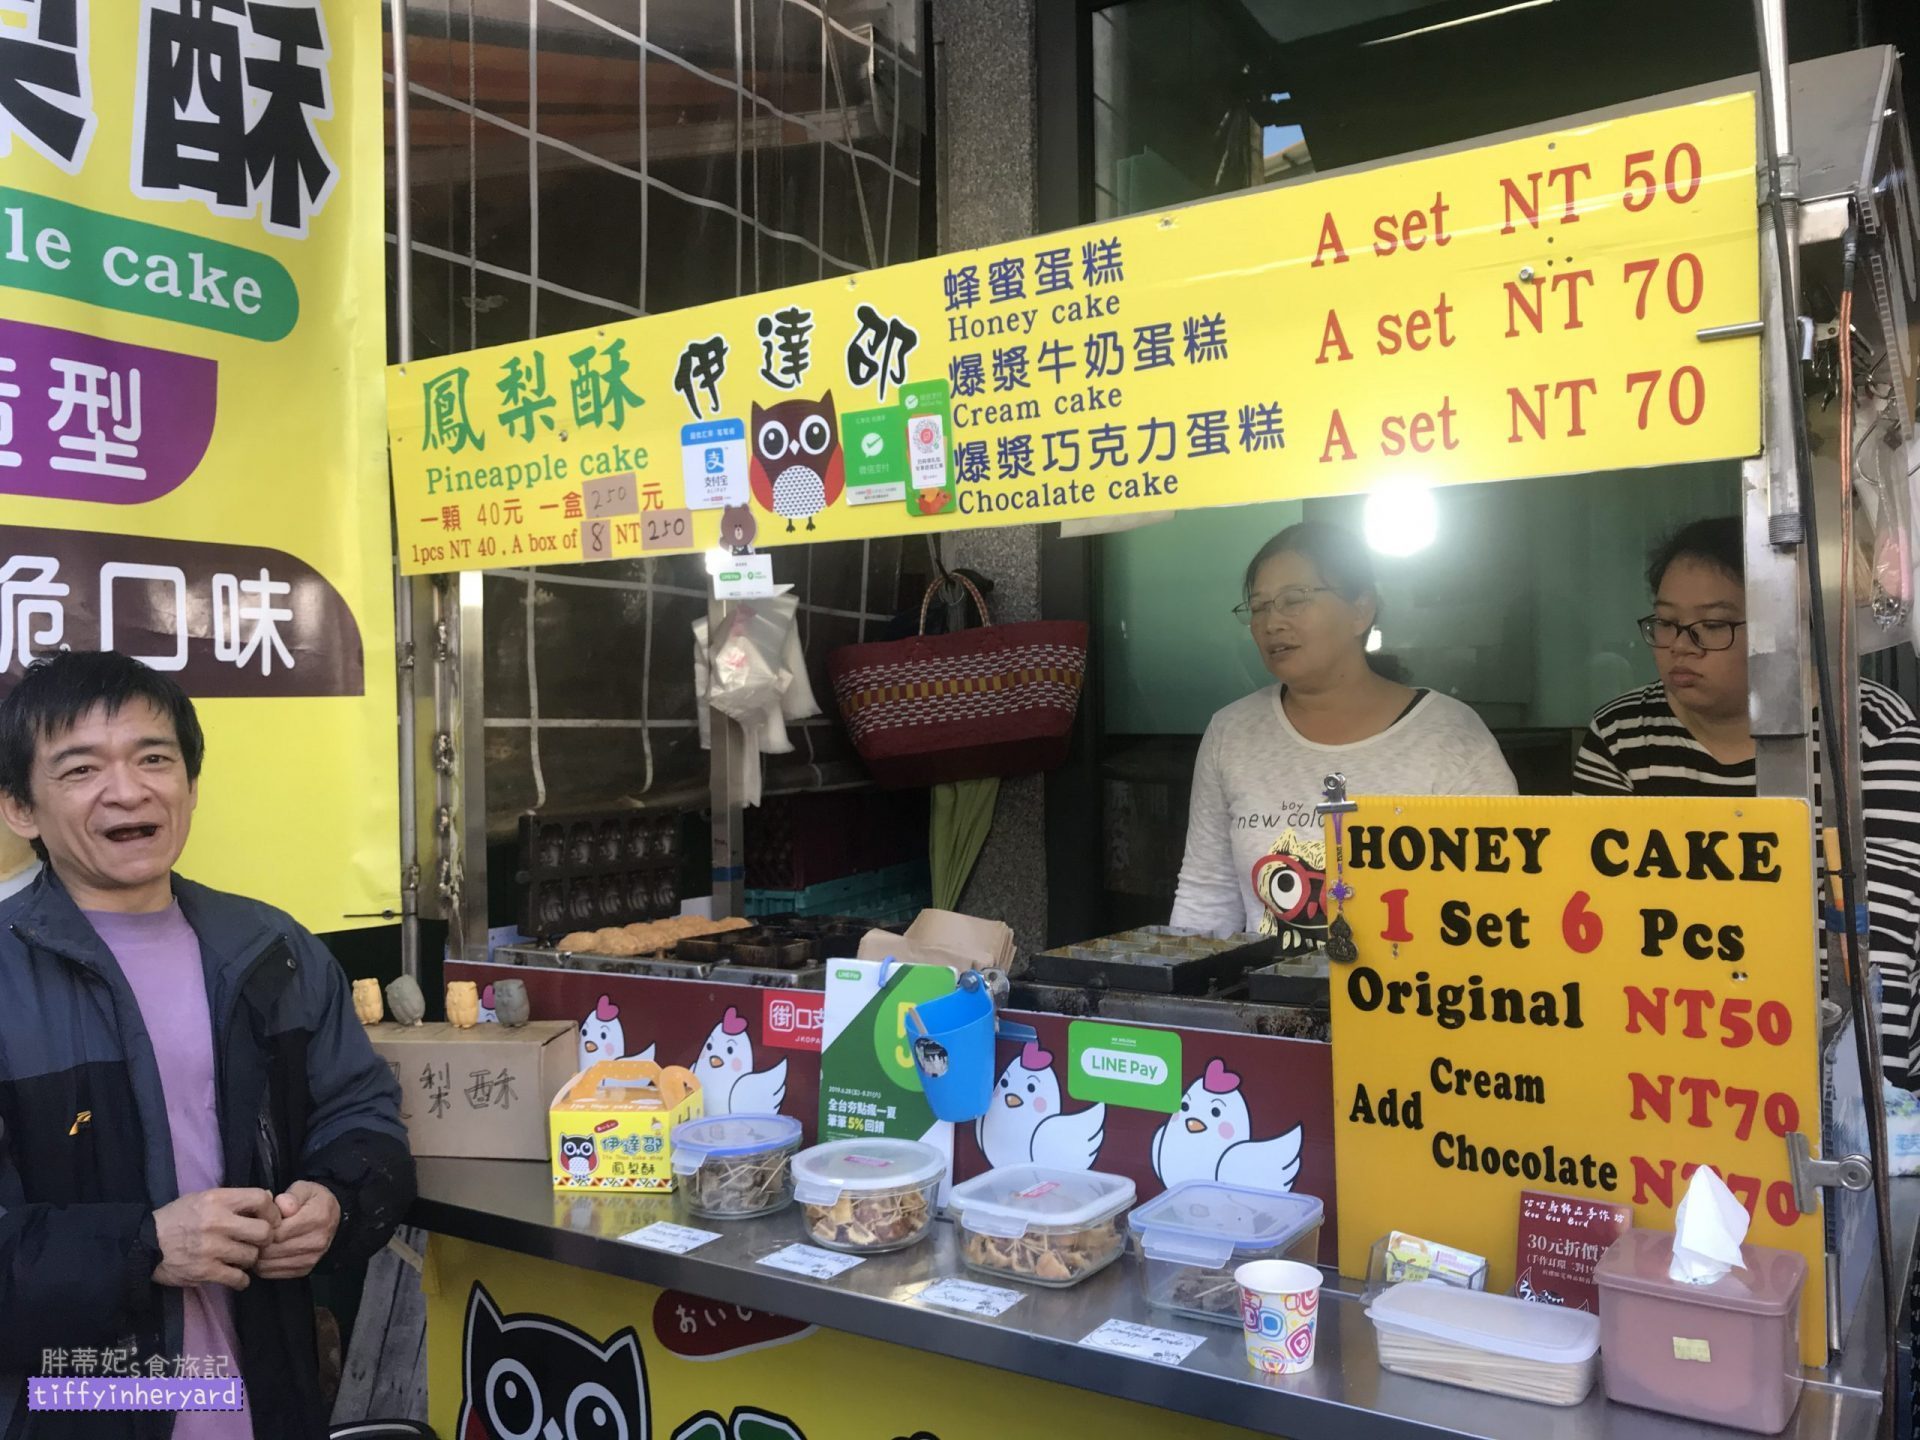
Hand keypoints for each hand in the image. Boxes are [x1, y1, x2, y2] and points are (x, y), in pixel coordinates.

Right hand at [152, 1189, 276, 1290]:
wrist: (144, 1245)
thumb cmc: (177, 1218)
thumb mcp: (204, 1198)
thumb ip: (234, 1199)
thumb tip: (269, 1200)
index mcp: (218, 1200)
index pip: (261, 1199)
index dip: (271, 1212)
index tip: (269, 1220)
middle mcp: (217, 1222)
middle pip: (263, 1232)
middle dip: (264, 1239)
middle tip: (257, 1243)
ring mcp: (211, 1248)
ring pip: (252, 1256)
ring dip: (250, 1259)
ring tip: (240, 1258)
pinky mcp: (205, 1271)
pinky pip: (238, 1278)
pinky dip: (240, 1280)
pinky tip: (235, 1276)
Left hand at [251, 1181, 340, 1279]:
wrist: (333, 1218)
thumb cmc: (313, 1201)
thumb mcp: (304, 1189)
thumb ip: (291, 1195)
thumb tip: (282, 1205)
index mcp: (316, 1218)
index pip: (278, 1232)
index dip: (261, 1228)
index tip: (256, 1221)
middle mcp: (316, 1242)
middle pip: (272, 1250)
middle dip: (256, 1243)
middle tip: (250, 1234)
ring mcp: (311, 1259)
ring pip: (269, 1264)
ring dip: (257, 1255)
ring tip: (255, 1243)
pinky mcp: (304, 1270)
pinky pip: (273, 1273)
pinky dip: (262, 1265)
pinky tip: (263, 1253)